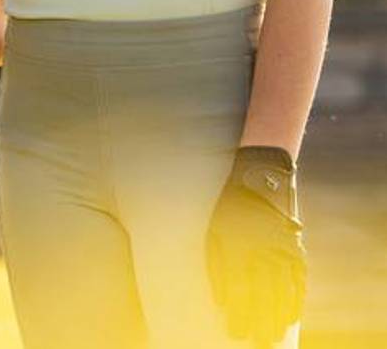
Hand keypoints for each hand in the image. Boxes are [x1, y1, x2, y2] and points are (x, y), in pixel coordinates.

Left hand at [206, 146, 306, 347]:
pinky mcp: (295, 248)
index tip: (236, 333)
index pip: (239, 293)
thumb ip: (217, 268)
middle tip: (257, 342)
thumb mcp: (215, 232)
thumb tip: (221, 301)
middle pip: (262, 299)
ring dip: (278, 318)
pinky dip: (296, 301)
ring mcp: (281, 252)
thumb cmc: (230, 209)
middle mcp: (261, 254)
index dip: (238, 316)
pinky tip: (291, 317)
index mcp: (237, 250)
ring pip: (282, 294)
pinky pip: (298, 281)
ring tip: (273, 336)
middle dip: (259, 325)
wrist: (260, 181)